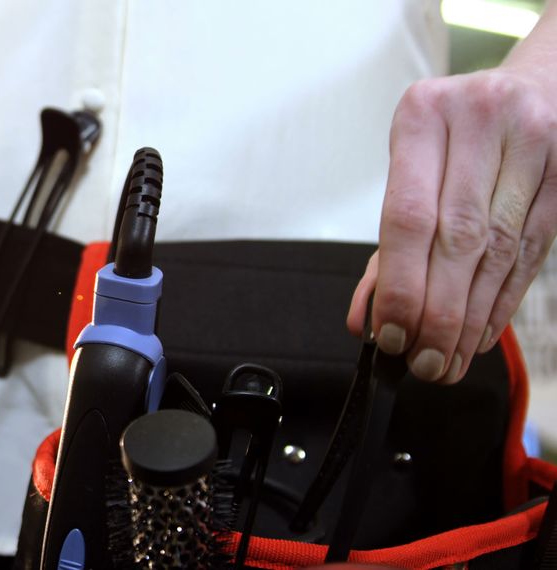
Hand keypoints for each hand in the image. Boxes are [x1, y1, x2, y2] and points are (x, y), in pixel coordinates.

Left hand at [348, 68, 556, 382]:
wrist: (532, 88)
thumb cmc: (454, 136)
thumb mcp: (408, 169)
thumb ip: (383, 247)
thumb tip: (364, 320)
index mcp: (424, 115)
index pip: (408, 216)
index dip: (400, 284)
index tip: (391, 332)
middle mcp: (480, 122)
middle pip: (457, 239)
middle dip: (438, 312)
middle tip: (422, 361)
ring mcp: (533, 144)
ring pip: (499, 250)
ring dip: (471, 317)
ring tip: (449, 360)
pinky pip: (532, 252)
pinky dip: (502, 300)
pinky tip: (482, 334)